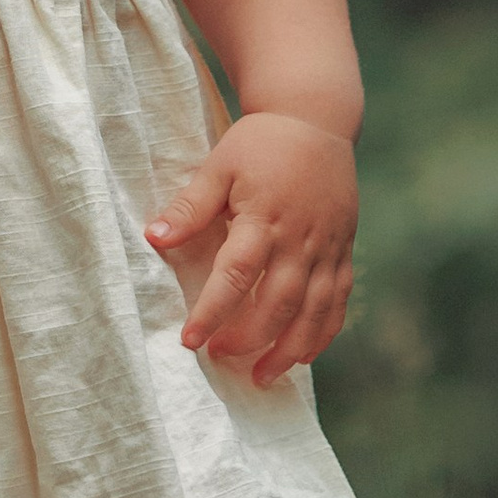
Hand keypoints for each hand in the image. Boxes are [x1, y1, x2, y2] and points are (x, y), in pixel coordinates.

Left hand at [145, 112, 356, 385]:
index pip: (236, 275)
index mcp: (264, 217)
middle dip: (249, 338)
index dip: (213, 312)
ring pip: (314, 311)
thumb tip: (153, 238)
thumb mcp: (219, 165)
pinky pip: (339, 301)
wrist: (317, 120)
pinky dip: (323, 333)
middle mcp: (300, 238)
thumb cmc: (261, 143)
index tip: (190, 342)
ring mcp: (327, 247)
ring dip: (289, 349)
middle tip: (220, 357)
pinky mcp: (344, 250)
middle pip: (278, 302)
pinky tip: (303, 356)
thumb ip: (189, 206)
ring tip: (262, 377)